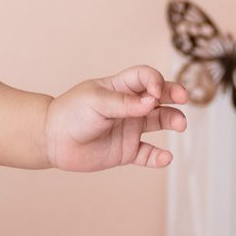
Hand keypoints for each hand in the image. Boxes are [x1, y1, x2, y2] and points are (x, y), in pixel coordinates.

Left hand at [44, 66, 188, 173]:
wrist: (52, 140)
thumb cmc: (70, 113)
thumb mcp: (95, 102)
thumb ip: (124, 103)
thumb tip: (153, 101)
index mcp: (120, 88)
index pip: (145, 77)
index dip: (155, 80)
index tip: (155, 92)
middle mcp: (129, 107)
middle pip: (159, 97)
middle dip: (174, 95)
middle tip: (183, 99)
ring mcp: (129, 128)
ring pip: (159, 122)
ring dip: (172, 120)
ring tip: (180, 124)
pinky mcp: (126, 151)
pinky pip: (148, 154)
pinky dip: (158, 157)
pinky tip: (165, 158)